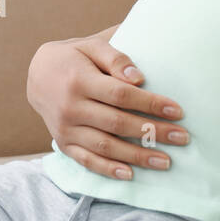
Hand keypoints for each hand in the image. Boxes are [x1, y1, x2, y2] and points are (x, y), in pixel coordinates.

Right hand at [26, 34, 189, 180]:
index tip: (177, 111)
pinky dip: (108, 170)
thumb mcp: (92, 45)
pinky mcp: (63, 143)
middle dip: (153, 132)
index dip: (150, 104)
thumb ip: (116, 57)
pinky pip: (87, 161)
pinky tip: (130, 174)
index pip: (121, 95)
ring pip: (105, 146)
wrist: (37, 74)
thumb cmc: (75, 57)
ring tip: (165, 161)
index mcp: (79, 80)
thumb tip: (139, 78)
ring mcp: (65, 129)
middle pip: (117, 123)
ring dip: (137, 156)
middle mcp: (71, 107)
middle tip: (182, 138)